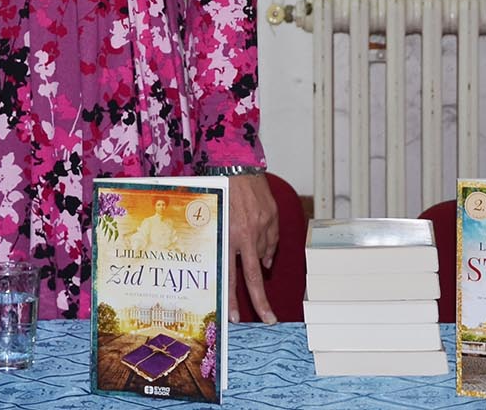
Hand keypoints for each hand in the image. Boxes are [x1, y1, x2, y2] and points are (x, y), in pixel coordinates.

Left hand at [227, 173, 279, 323]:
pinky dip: (267, 247)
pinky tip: (262, 246)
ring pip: (263, 256)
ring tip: (246, 240)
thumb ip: (225, 245)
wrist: (236, 165)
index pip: (230, 277)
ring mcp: (262, 227)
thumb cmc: (219, 193)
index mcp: (227, 237)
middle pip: (254, 277)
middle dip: (261, 302)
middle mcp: (245, 235)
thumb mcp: (213, 221)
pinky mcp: (272, 218)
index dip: (233, 299)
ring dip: (257, 257)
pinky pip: (272, 242)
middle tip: (268, 319)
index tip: (235, 317)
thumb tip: (251, 266)